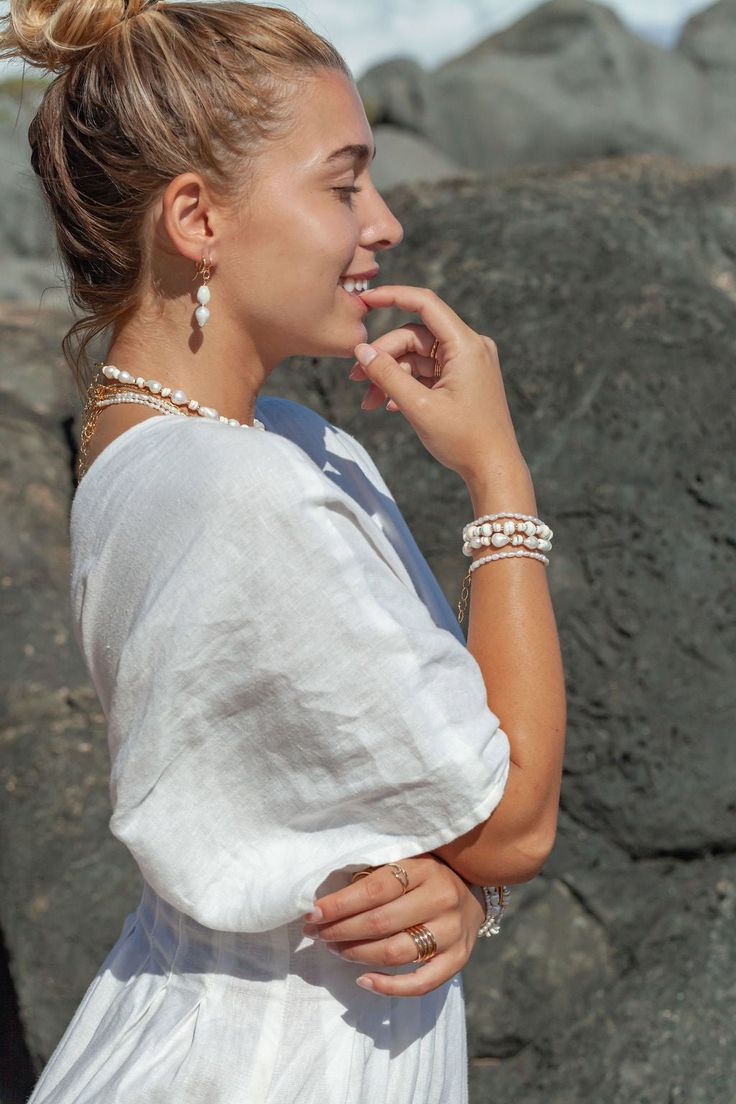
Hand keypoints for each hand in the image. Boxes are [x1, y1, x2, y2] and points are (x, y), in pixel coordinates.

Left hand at [301, 854, 484, 996]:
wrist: (473, 889)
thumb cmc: (425, 874)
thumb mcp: (405, 861)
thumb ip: (375, 873)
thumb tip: (326, 898)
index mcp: (424, 869)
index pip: (375, 889)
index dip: (340, 904)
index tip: (313, 913)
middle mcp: (441, 899)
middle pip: (381, 922)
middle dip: (341, 930)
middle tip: (316, 933)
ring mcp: (452, 932)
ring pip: (397, 952)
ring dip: (357, 954)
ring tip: (335, 949)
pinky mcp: (458, 959)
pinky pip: (422, 983)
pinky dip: (390, 987)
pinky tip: (364, 981)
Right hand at [349, 284, 525, 484]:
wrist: (493, 468)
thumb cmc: (462, 439)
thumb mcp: (418, 407)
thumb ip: (387, 375)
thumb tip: (361, 350)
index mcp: (466, 345)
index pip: (425, 303)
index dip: (393, 296)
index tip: (365, 300)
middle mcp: (470, 347)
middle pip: (415, 336)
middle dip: (384, 356)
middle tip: (357, 379)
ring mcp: (468, 364)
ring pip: (418, 357)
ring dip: (392, 376)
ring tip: (369, 402)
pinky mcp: (464, 380)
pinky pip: (429, 372)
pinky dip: (408, 384)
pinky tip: (389, 405)